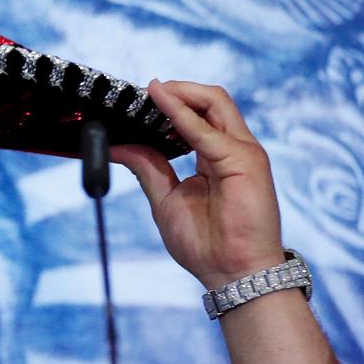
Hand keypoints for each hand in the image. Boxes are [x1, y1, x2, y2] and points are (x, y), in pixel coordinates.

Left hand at [111, 80, 284, 289]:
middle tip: (143, 90)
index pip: (198, 115)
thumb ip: (147, 168)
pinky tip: (160, 103)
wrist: (232, 273)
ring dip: (180, 92)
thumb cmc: (206, 243)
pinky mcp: (244, 161)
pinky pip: (206, 130)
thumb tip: (119, 146)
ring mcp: (242, 152)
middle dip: (177, 89)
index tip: (138, 100)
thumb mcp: (165, 199)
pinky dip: (181, 114)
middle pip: (210, 100)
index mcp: (216, 157)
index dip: (171, 103)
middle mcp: (233, 149)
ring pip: (215, 102)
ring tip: (151, 89)